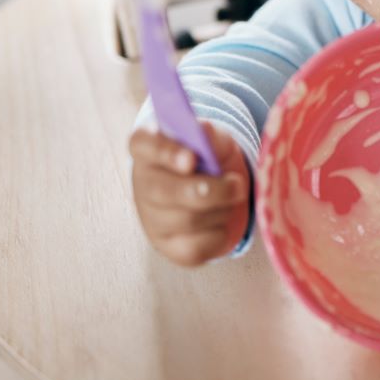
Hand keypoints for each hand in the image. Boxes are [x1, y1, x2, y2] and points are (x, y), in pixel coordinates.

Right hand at [129, 121, 251, 266]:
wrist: (214, 191)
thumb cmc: (209, 158)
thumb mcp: (214, 139)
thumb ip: (210, 135)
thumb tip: (203, 132)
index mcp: (147, 148)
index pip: (142, 145)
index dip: (165, 153)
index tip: (192, 159)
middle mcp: (142, 184)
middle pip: (163, 192)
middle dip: (207, 190)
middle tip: (237, 184)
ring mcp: (151, 219)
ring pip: (186, 220)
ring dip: (220, 208)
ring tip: (229, 197)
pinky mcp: (168, 247)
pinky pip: (197, 247)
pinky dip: (219, 233)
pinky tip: (219, 219)